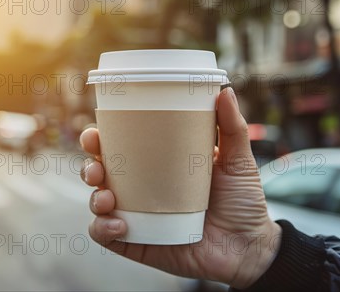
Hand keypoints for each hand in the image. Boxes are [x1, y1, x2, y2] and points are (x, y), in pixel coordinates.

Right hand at [79, 87, 281, 288]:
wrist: (250, 248)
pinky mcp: (138, 243)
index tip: (98, 131)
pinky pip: (106, 235)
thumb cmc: (243, 203)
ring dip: (94, 197)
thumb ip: (232, 128)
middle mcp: (141, 190)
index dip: (100, 139)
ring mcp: (138, 218)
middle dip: (89, 166)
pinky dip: (102, 228)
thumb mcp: (237, 161)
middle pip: (101, 173)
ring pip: (98, 203)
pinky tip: (119, 224)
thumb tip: (224, 91)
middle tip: (97, 166)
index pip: (120, 149)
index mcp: (157, 167)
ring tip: (108, 196)